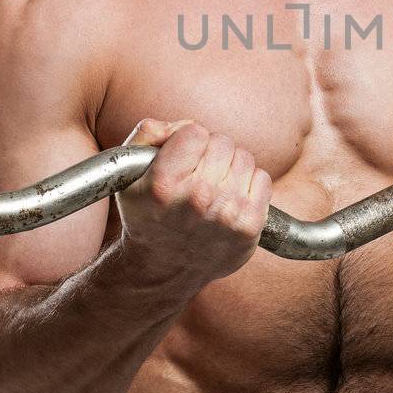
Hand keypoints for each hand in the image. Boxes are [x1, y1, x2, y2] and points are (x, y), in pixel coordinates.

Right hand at [114, 119, 273, 285]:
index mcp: (164, 184)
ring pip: (244, 158)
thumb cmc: (149, 214)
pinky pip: (262, 178)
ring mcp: (226, 213)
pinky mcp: (249, 225)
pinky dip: (249, 184)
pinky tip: (229, 200)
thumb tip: (183, 125)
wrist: (165, 267)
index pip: (195, 132)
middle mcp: (197, 198)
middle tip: (198, 176)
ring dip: (230, 168)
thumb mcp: (130, 174)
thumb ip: (149, 133)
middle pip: (223, 142)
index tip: (183, 159)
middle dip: (211, 154)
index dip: (189, 141)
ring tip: (213, 189)